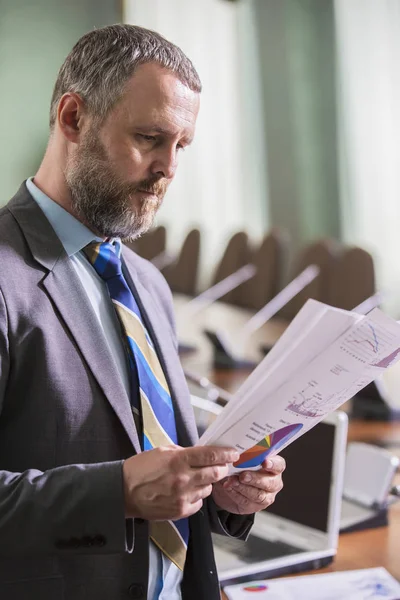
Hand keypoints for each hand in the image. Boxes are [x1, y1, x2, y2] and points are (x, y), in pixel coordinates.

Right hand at [122, 445, 238, 520]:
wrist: (123, 491)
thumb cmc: (141, 468)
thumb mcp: (162, 451)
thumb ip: (184, 452)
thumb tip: (202, 454)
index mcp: (179, 460)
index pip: (211, 455)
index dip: (226, 454)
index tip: (233, 453)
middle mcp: (184, 479)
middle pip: (216, 473)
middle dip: (221, 468)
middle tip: (220, 466)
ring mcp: (183, 497)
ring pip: (208, 489)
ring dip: (206, 483)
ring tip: (193, 480)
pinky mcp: (180, 511)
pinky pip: (199, 503)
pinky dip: (196, 497)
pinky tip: (186, 492)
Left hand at [212, 456, 284, 514]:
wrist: (226, 483)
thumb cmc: (238, 466)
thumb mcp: (242, 457)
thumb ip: (245, 454)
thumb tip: (238, 450)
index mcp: (274, 466)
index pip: (279, 465)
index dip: (273, 464)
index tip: (264, 462)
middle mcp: (274, 482)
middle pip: (270, 482)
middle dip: (255, 479)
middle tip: (243, 476)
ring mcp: (266, 496)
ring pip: (258, 495)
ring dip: (243, 488)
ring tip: (231, 481)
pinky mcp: (255, 506)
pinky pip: (247, 502)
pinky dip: (235, 494)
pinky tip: (228, 487)